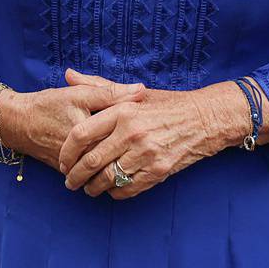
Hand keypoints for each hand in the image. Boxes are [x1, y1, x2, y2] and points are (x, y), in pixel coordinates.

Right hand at [0, 69, 146, 165]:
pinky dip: (104, 170)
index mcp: (90, 133)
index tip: (150, 129)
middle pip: (117, 156)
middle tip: (149, 146)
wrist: (17, 123)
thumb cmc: (48, 105)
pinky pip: (90, 174)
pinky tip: (116, 165)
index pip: (123, 137)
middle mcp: (83, 154)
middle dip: (133, 153)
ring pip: (104, 169)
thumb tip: (140, 91)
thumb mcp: (79, 94)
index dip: (140, 133)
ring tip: (134, 158)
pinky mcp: (67, 171)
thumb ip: (110, 93)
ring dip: (120, 165)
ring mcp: (74, 166)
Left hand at [58, 82, 246, 198]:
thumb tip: (69, 75)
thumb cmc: (166, 105)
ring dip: (92, 188)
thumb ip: (98, 86)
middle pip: (91, 161)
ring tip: (88, 189)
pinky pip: (127, 188)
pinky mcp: (159, 170)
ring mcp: (146, 153)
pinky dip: (115, 192)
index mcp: (122, 111)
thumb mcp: (133, 93)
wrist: (206, 119)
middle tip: (69, 181)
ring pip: (107, 179)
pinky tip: (111, 190)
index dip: (66, 152)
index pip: (81, 134)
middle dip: (74, 176)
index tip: (62, 161)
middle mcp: (132, 133)